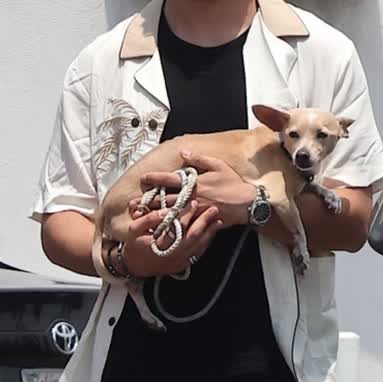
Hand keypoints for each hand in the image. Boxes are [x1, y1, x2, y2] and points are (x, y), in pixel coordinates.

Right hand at [123, 202, 223, 275]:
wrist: (135, 267)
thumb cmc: (134, 245)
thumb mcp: (134, 229)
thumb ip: (149, 219)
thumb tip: (167, 211)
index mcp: (160, 245)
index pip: (178, 227)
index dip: (187, 214)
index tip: (194, 202)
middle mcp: (172, 255)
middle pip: (194, 237)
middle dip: (204, 222)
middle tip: (213, 209)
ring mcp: (179, 262)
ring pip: (199, 247)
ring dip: (210, 233)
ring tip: (218, 220)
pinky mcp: (183, 265)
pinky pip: (198, 253)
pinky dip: (206, 242)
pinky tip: (211, 233)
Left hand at [136, 149, 257, 228]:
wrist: (248, 202)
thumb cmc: (233, 183)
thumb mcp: (217, 165)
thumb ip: (198, 158)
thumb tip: (183, 152)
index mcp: (195, 181)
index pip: (170, 179)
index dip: (155, 178)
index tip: (144, 178)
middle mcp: (193, 196)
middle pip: (166, 198)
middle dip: (149, 201)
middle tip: (135, 204)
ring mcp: (196, 209)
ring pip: (172, 213)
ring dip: (156, 215)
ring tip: (142, 218)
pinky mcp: (201, 220)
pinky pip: (183, 224)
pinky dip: (171, 227)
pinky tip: (161, 230)